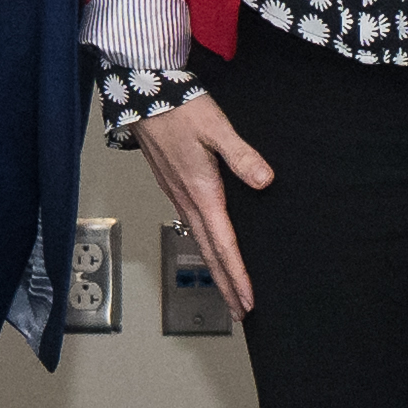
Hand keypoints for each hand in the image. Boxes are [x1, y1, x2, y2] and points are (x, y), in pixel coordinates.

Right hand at [127, 89, 273, 314]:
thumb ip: (242, 156)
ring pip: (200, 243)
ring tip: (229, 292)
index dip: (237, 275)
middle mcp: (187, 200)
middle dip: (226, 286)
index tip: (248, 300)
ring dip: (216, 270)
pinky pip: (193, 227)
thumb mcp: (216, 127)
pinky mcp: (174, 187)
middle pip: (210, 254)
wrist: (143, 95)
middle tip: (240, 312)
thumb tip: (264, 181)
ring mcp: (178, 195)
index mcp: (201, 192)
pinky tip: (212, 249)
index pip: (223, 244)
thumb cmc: (179, 108)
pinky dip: (206, 248)